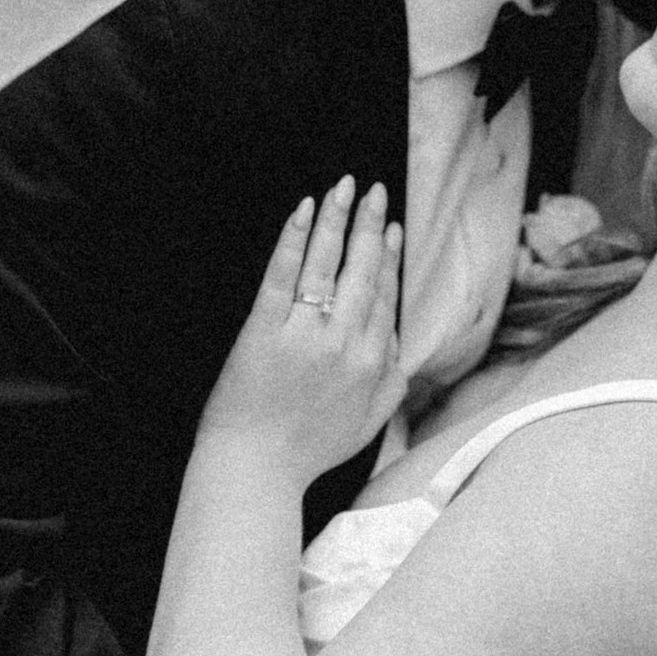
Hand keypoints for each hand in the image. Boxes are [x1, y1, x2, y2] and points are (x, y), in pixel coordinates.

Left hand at [197, 175, 406, 487]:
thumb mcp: (370, 421)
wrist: (256, 469)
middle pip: (362, 270)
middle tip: (373, 190)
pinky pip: (283, 274)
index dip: (388, 256)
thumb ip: (393, 381)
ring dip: (337, 219)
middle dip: (368, 224)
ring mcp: (304, 333)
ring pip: (326, 263)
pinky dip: (295, 239)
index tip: (391, 227)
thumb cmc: (309, 450)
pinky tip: (303, 211)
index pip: (384, 294)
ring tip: (343, 186)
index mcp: (372, 361)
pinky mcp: (265, 329)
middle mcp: (344, 341)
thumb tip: (401, 344)